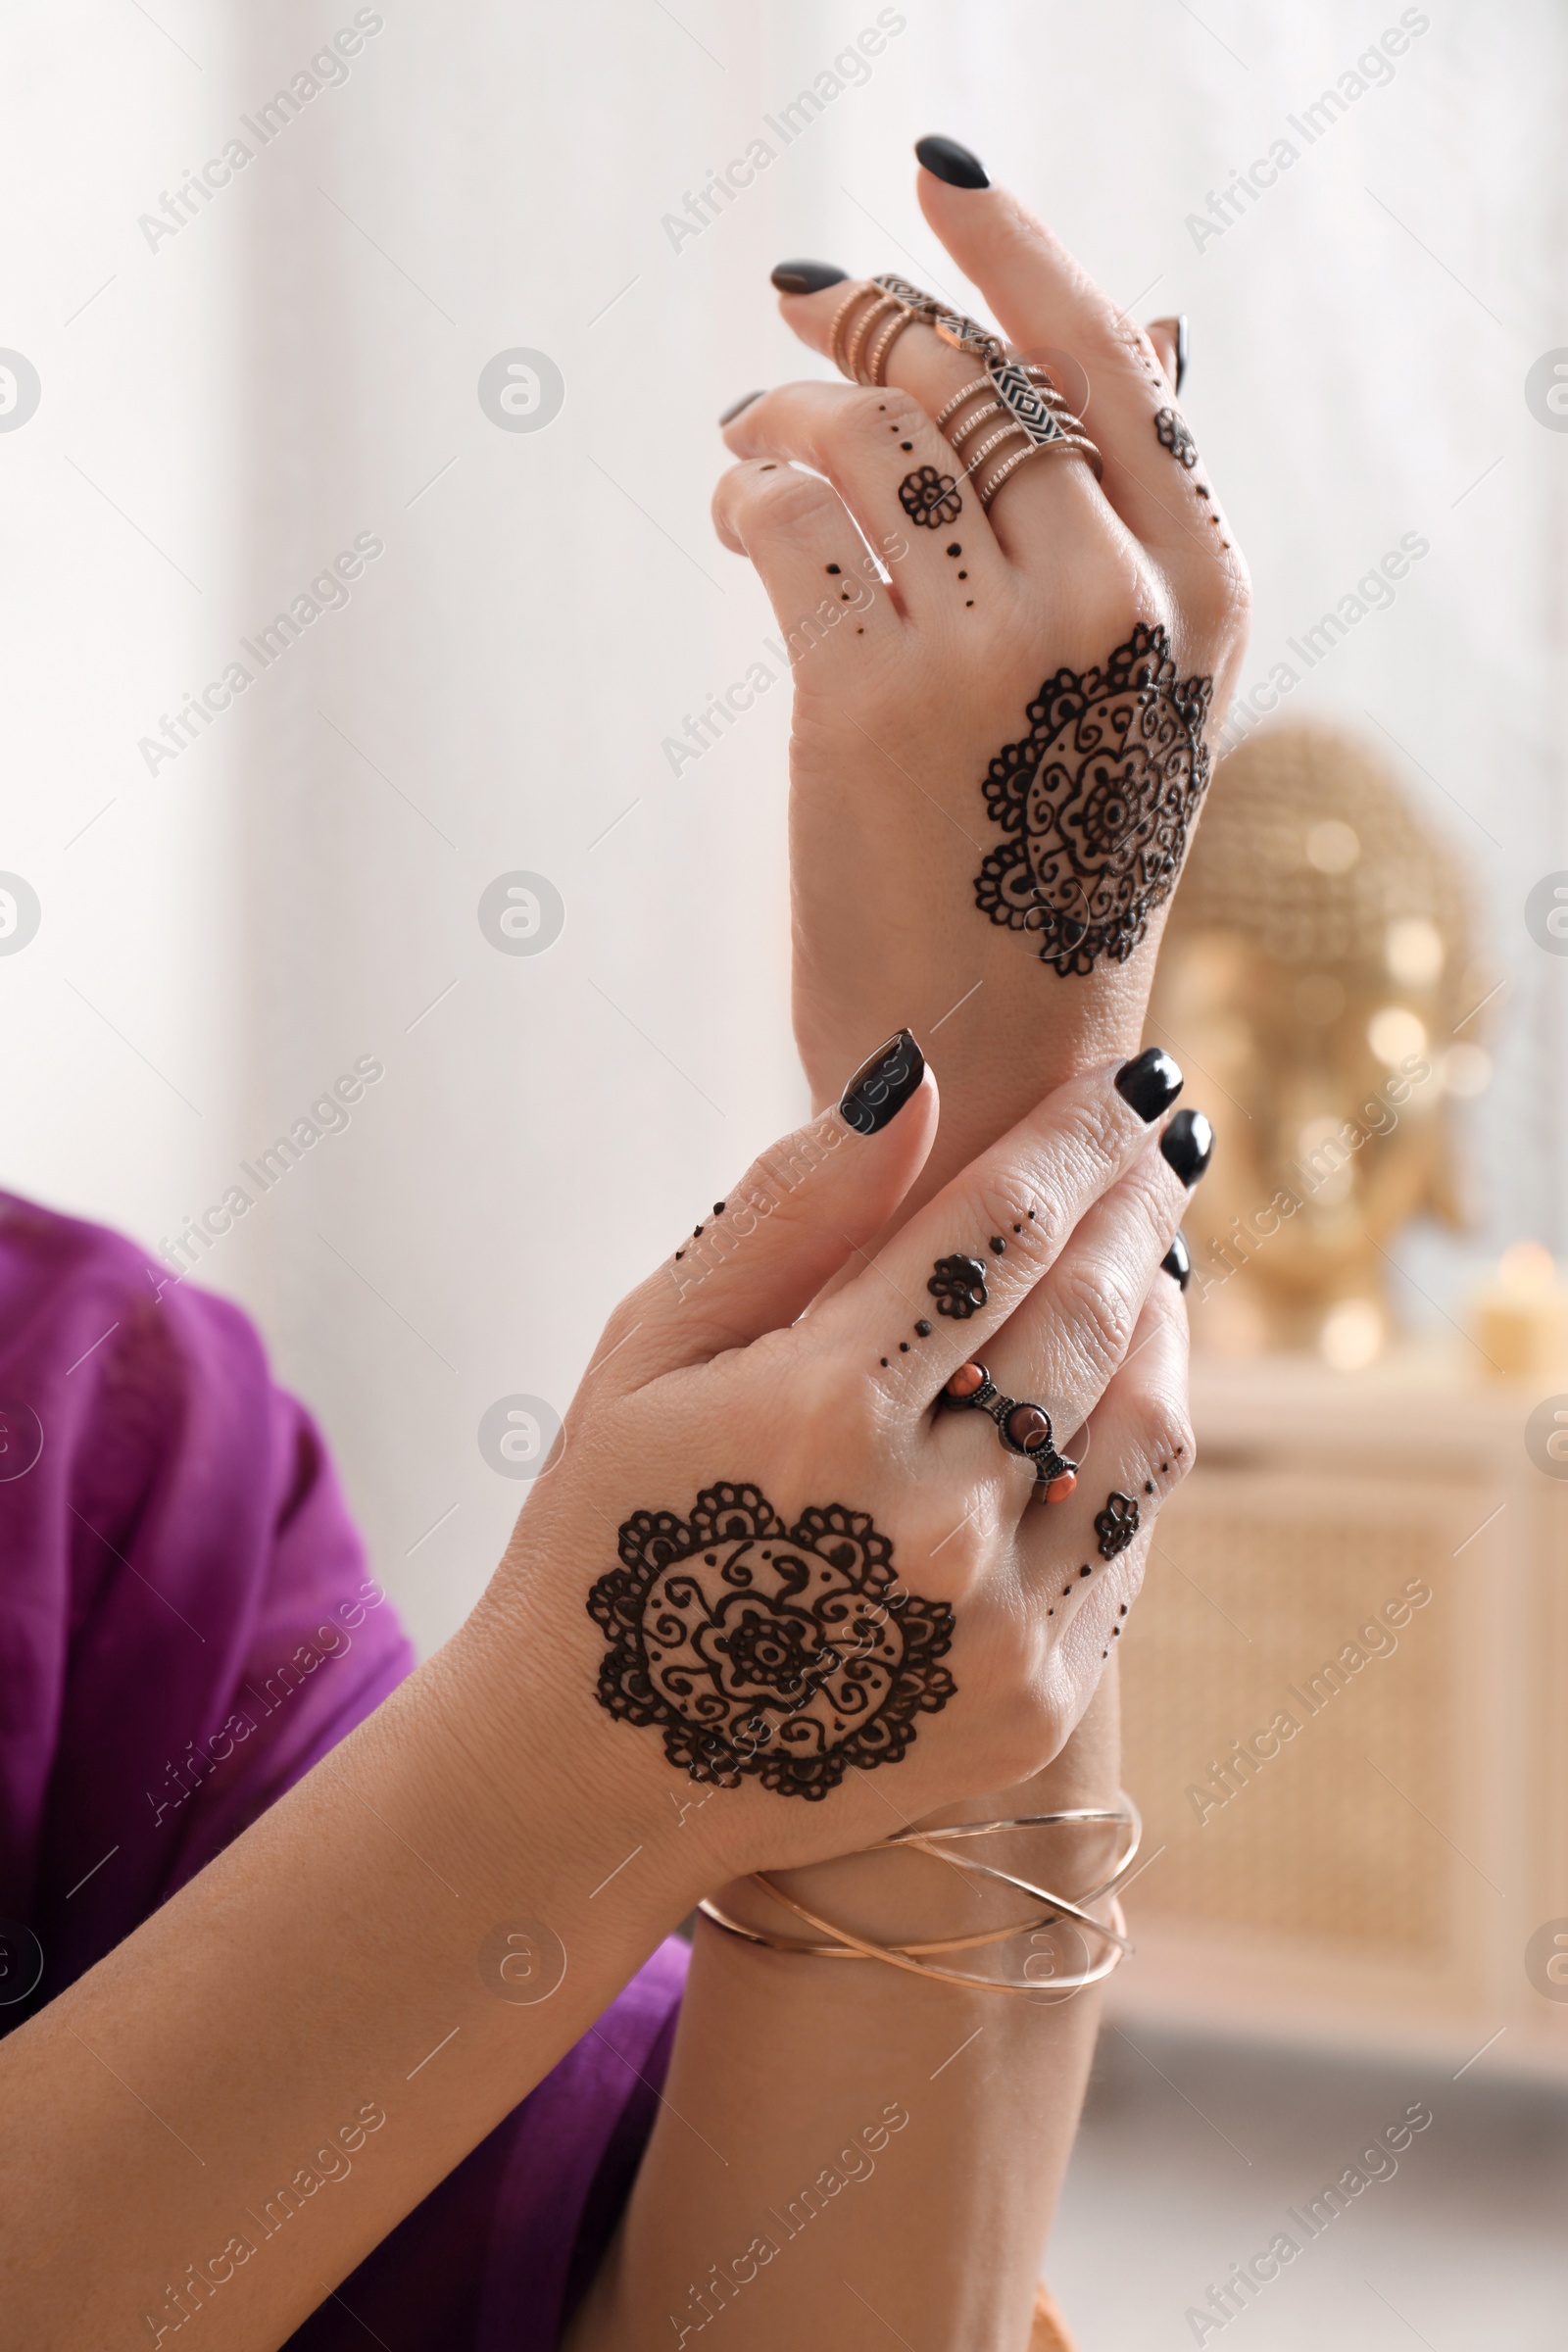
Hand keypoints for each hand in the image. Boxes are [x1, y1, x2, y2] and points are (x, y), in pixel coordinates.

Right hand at [486, 1039, 1203, 1888]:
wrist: (595, 1769)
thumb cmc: (611, 1524)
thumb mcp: (653, 1350)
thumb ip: (788, 1212)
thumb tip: (917, 1079)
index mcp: (823, 1406)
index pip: (1000, 1226)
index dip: (1080, 1139)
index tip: (1132, 1086)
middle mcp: (927, 1513)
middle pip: (1089, 1311)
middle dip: (1139, 1204)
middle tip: (1170, 1137)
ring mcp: (990, 1621)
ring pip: (1140, 1428)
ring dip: (1160, 1320)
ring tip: (1152, 1257)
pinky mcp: (1029, 1702)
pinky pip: (1127, 1541)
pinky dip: (1137, 1447)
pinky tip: (1119, 1393)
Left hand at [712, 153, 1248, 1197]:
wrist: (993, 1065)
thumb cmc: (1056, 873)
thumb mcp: (1145, 694)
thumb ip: (1145, 517)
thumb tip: (1162, 312)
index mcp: (1206, 598)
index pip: (1112, 362)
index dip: (1015, 254)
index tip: (935, 184)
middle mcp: (1115, 606)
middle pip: (972, 377)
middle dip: (869, 324)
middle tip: (801, 315)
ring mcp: (992, 652)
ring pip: (868, 433)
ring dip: (786, 411)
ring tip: (752, 441)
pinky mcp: (864, 703)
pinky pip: (786, 516)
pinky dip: (745, 488)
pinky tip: (738, 511)